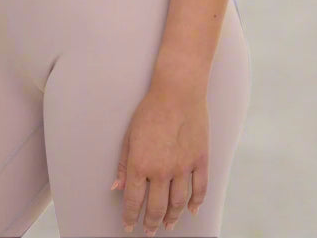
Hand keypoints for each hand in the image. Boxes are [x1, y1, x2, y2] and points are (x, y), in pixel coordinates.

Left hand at [111, 84, 209, 234]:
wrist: (178, 92)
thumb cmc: (150, 109)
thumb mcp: (129, 135)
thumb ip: (123, 164)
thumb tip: (117, 187)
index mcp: (140, 164)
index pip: (134, 201)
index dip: (130, 217)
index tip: (129, 226)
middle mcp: (162, 170)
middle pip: (157, 208)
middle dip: (151, 223)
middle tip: (149, 230)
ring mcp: (183, 167)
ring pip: (178, 204)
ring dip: (172, 218)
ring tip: (168, 225)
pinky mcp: (200, 160)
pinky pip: (200, 189)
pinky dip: (196, 203)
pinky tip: (191, 211)